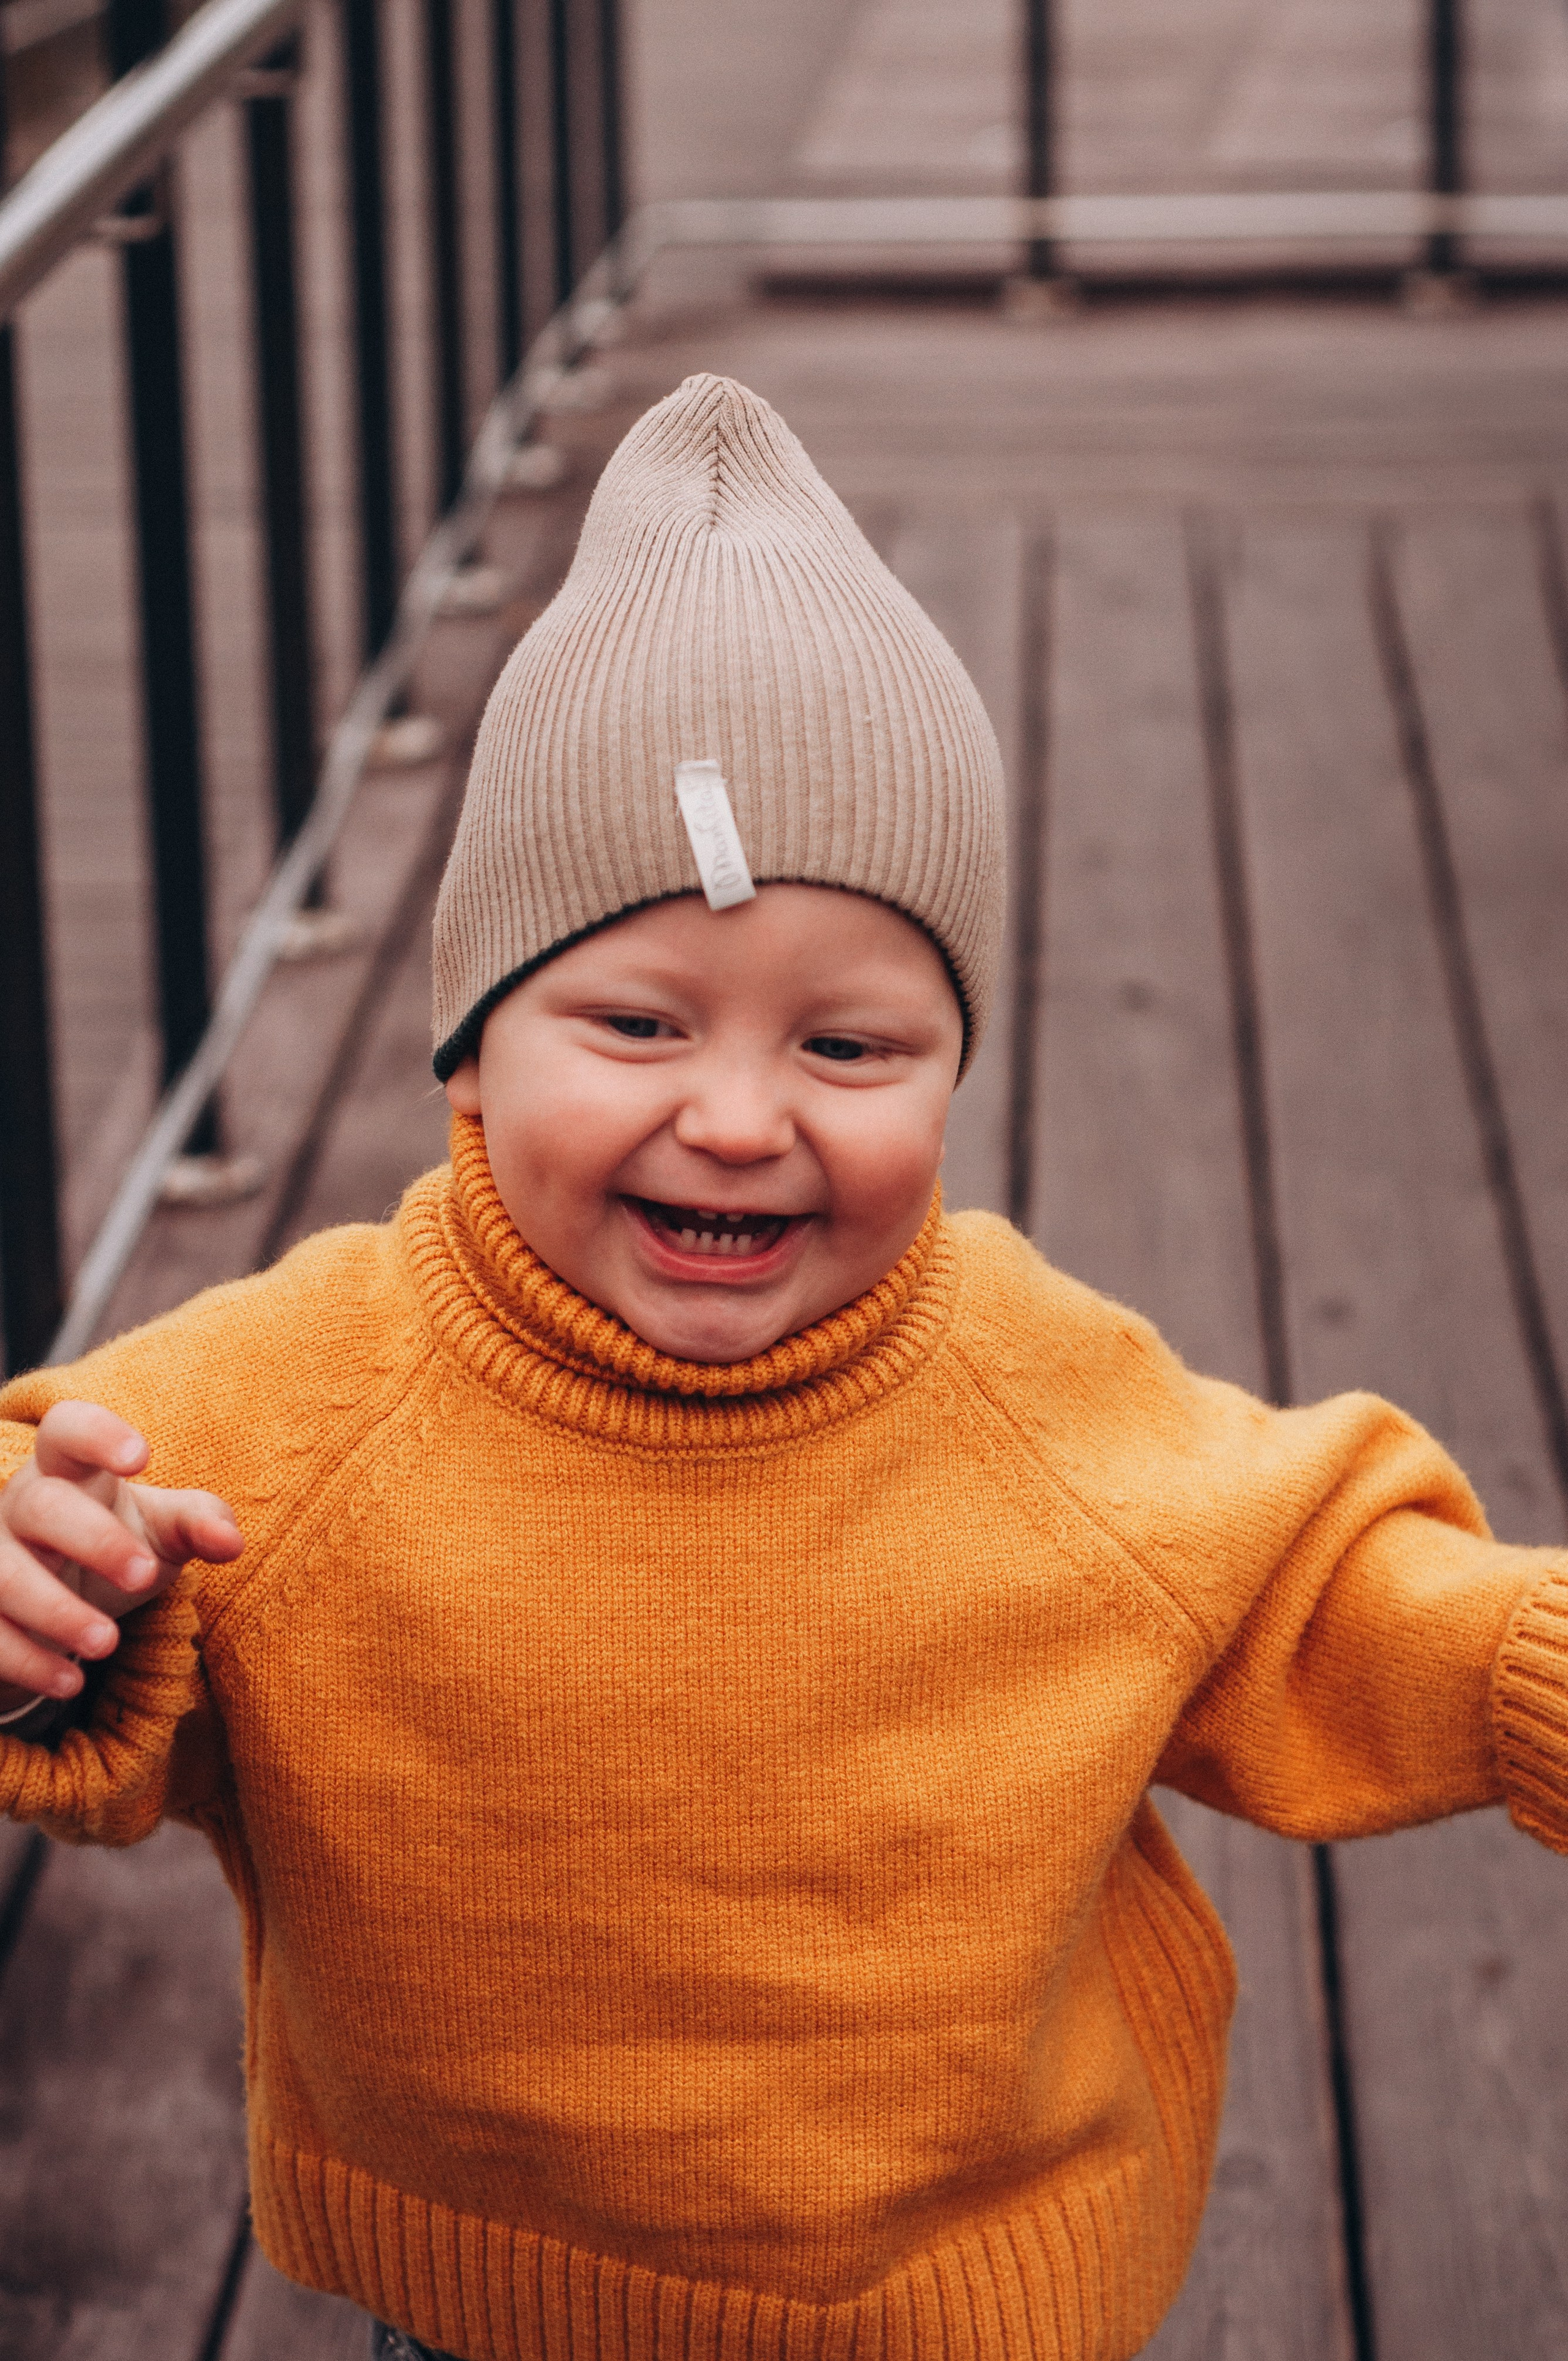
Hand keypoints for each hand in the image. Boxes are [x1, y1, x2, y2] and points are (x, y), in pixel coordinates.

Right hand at [0, 1401, 242, 1714]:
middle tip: (143, 1577)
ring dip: (55, 1611)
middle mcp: (21, 1505)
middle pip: (40, 1505)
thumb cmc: (119, 1545)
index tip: (142, 1457)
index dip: (97, 1434)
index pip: (68, 1428)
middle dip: (93, 1540)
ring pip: (2, 1575)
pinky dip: (28, 1661)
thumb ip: (200, 1525)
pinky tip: (71, 1682)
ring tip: (107, 1645)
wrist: (61, 1602)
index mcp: (69, 1470)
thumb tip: (231, 1542)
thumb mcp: (163, 1531)